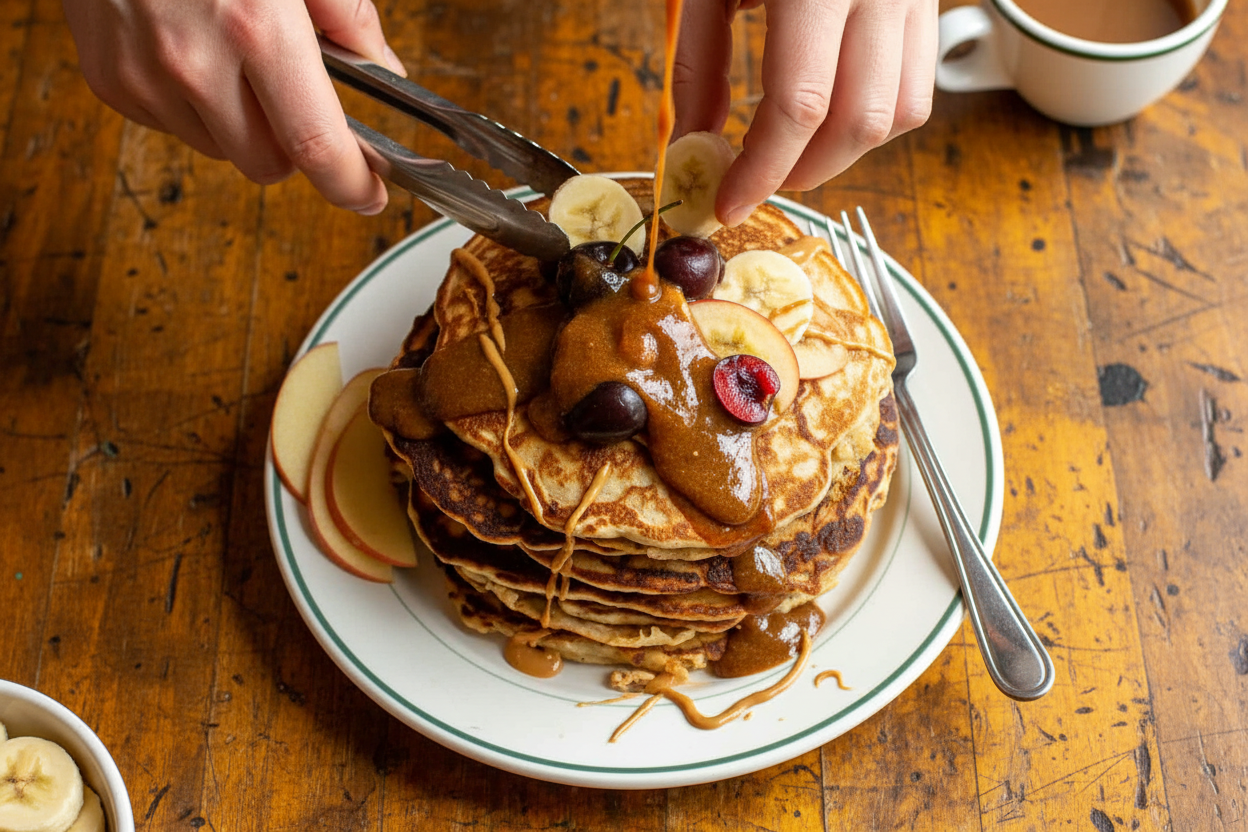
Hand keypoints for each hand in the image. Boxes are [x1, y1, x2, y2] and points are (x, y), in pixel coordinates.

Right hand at [63, 0, 405, 214]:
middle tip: (295, 97)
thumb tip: (383, 69)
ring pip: (220, 150)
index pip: (315, 145)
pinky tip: (192, 51)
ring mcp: (145, 77)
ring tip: (233, 58)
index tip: (368, 192)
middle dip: (294, 146)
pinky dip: (194, 106)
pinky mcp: (110, 81)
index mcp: (254, 27)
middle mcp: (195, 62)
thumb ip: (347, 15)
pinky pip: (173, 126)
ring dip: (241, 125)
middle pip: (268, 164)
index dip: (350, 182)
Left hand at [674, 0, 937, 225]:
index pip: (800, 105)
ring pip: (899, 113)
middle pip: (859, 121)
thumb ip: (700, 63)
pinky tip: (826, 115)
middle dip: (803, 170)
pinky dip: (872, 118)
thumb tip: (694, 145)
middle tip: (754, 181)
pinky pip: (916, 85)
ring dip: (843, 153)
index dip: (762, 169)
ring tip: (789, 151)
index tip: (727, 202)